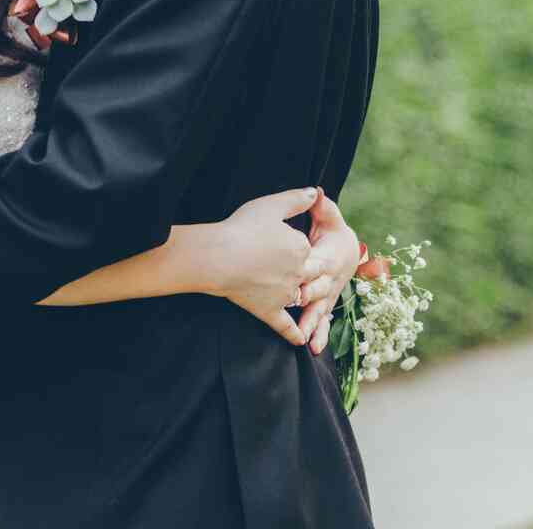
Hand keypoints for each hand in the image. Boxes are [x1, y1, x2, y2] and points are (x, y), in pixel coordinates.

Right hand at [208, 188, 323, 345]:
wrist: (218, 257)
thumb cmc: (242, 228)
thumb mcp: (272, 205)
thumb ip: (296, 199)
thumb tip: (314, 192)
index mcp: (301, 248)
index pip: (309, 249)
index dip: (299, 246)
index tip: (288, 244)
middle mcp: (299, 274)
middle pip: (311, 274)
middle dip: (311, 273)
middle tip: (306, 272)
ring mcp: (285, 295)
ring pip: (302, 298)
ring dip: (307, 300)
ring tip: (308, 302)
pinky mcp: (269, 311)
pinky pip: (285, 325)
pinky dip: (294, 333)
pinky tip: (301, 340)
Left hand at [298, 189, 359, 355]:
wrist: (347, 250)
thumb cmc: (332, 232)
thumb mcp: (329, 217)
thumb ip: (322, 207)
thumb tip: (316, 190)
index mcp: (329, 257)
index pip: (320, 263)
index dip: (309, 268)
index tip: (297, 273)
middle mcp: (331, 279)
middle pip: (320, 290)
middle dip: (309, 299)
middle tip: (295, 307)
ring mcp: (329, 295)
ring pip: (322, 311)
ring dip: (315, 325)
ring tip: (307, 339)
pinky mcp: (325, 305)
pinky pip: (324, 322)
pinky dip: (320, 335)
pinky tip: (312, 348)